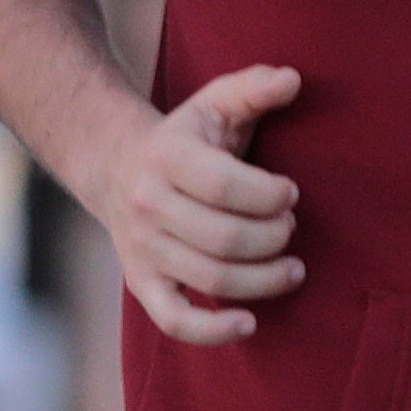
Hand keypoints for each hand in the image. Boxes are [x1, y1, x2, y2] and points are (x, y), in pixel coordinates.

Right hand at [85, 63, 305, 345]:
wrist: (117, 166)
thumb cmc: (188, 136)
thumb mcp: (215, 103)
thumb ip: (254, 87)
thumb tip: (293, 79)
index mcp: (166, 155)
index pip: (224, 185)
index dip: (269, 194)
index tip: (290, 192)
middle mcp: (147, 204)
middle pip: (224, 239)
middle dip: (272, 237)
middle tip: (290, 227)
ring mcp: (142, 248)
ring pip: (212, 279)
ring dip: (264, 280)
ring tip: (293, 268)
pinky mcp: (142, 283)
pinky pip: (175, 321)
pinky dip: (213, 331)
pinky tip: (250, 324)